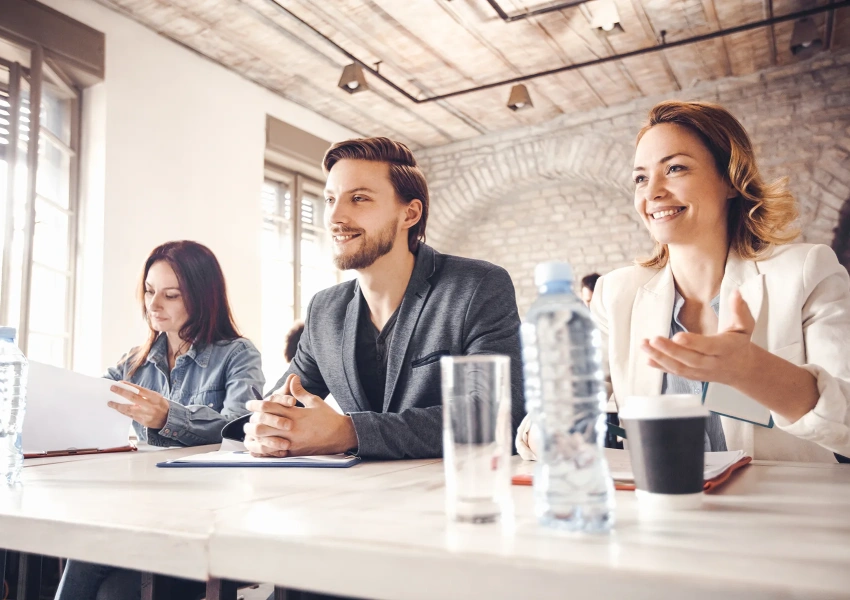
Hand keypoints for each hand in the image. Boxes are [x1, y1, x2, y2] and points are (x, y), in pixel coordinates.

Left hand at [107, 383, 169, 428]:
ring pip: (129, 409)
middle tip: (112, 389)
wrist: (168, 419)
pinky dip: (123, 412)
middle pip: (133, 398)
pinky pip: (130, 416)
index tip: (119, 383)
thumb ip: (144, 394)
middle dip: (121, 393)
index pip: (139, 390)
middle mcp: (150, 406)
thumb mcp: (156, 397)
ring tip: (110, 403)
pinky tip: (118, 409)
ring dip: (118, 406)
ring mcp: (146, 415)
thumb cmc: (161, 405)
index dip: (129, 386)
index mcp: (155, 397)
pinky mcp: (143, 422)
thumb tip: (128, 390)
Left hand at [243, 374, 357, 456]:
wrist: (341, 435)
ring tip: (251, 433)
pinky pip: (275, 452)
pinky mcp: (295, 452)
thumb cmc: (328, 417)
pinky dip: (266, 449)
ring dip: (257, 436)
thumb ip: (300, 392)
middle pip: (264, 425)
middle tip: (248, 419)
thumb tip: (292, 378)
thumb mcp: (314, 401)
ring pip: (267, 440)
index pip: (270, 407)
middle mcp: (292, 428)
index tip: (249, 404)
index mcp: (295, 414)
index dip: (257, 404)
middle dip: (253, 421)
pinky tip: (260, 446)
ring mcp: (292, 442)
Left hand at [640, 290, 756, 386]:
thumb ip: (740, 310)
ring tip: (643, 345)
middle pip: (690, 359)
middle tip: (653, 340)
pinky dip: (660, 367)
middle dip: (670, 350)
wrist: (741, 369)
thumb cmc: (739, 343)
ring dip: (659, 358)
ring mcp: (700, 372)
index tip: (677, 336)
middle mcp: (712, 363)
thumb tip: (736, 293)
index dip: (693, 343)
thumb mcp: (745, 326)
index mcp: (725, 349)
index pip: (708, 347)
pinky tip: (647, 359)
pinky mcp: (691, 375)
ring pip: (679, 368)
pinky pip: (675, 373)